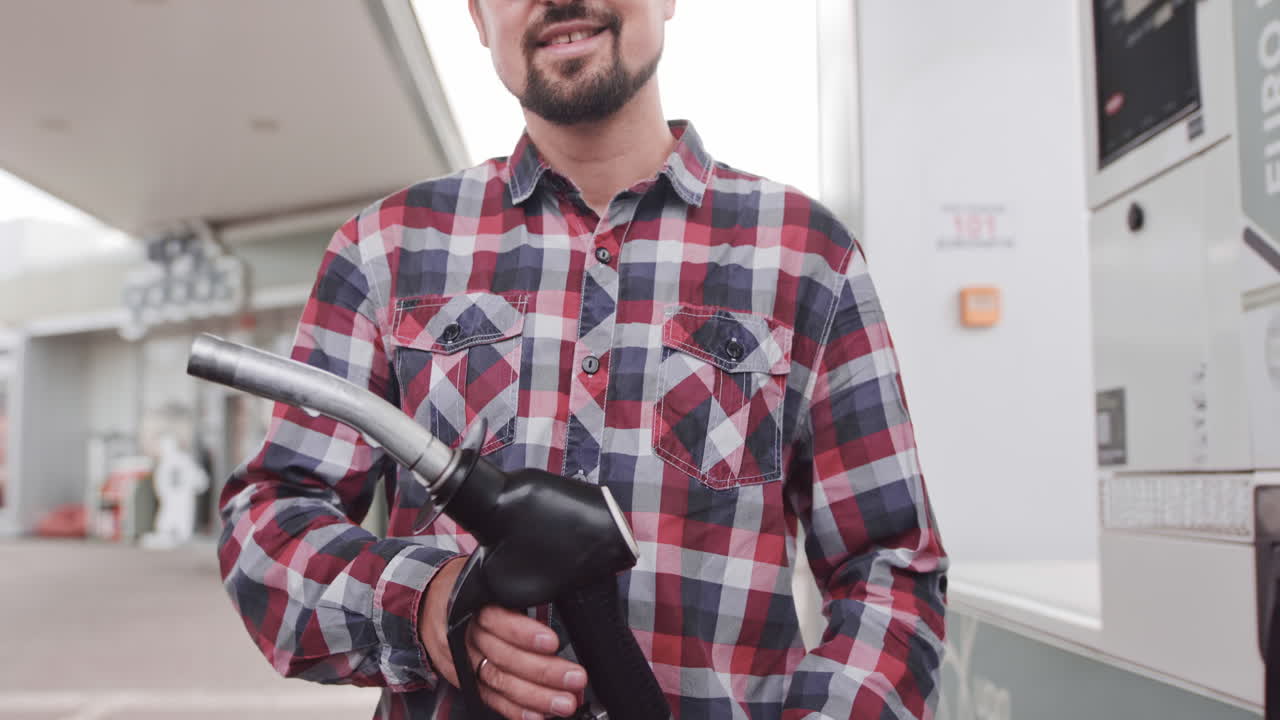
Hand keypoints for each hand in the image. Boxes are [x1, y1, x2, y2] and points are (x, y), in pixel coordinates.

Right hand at [421, 555, 587, 719]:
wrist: (426, 604)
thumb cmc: (465, 589)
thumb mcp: (485, 578)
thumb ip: (514, 590)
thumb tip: (556, 595)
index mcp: (472, 605)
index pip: (498, 620)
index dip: (524, 633)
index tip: (552, 642)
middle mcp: (466, 635)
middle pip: (504, 656)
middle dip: (542, 671)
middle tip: (574, 678)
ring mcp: (464, 661)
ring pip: (499, 681)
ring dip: (534, 696)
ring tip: (563, 702)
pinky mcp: (464, 680)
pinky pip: (489, 698)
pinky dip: (513, 710)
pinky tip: (536, 715)